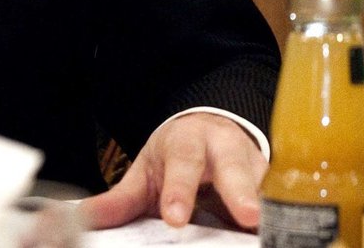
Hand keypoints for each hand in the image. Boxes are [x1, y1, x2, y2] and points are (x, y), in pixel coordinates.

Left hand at [81, 112, 266, 230]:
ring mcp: (255, 162)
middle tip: (247, 217)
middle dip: (241, 191)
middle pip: (234, 166)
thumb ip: (120, 199)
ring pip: (266, 180)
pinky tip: (281, 235)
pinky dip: (281, 217)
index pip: (183, 164)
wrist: (211, 128)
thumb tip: (82, 219)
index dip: (180, 190)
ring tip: (271, 230)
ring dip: (270, 205)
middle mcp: (227, 146)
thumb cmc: (177, 156)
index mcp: (189, 141)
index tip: (174, 218)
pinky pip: (280, 199)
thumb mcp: (147, 171)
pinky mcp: (275, 181)